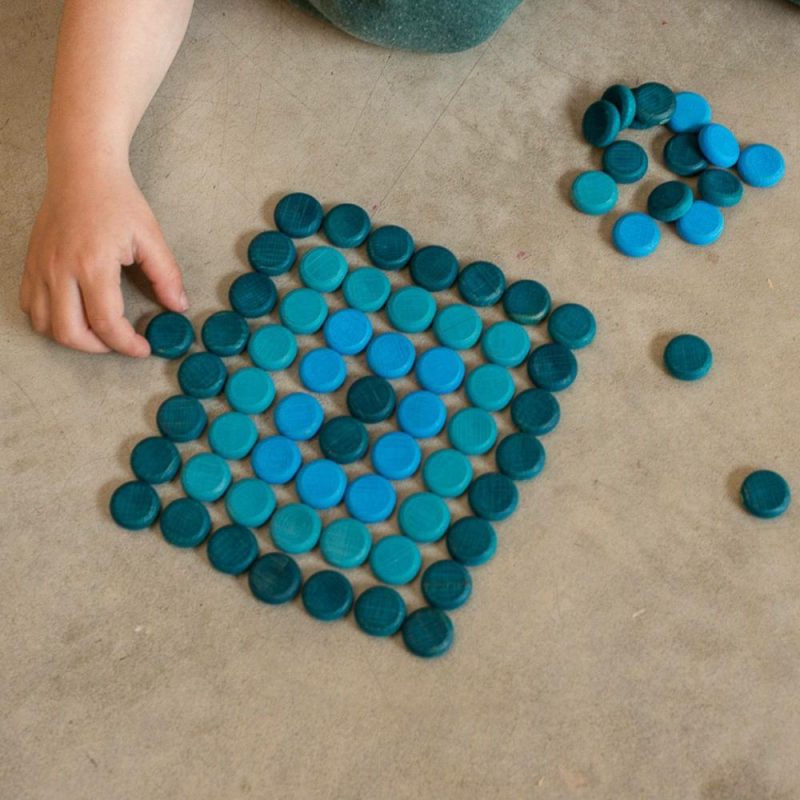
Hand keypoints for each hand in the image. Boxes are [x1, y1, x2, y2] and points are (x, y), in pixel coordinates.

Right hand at [20, 159, 187, 355]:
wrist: (82, 170)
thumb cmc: (116, 200)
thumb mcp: (150, 237)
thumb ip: (166, 275)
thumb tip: (177, 306)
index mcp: (92, 264)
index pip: (106, 323)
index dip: (126, 344)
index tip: (142, 348)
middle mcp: (60, 269)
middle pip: (70, 333)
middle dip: (99, 348)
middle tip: (119, 342)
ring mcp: (40, 267)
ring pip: (45, 324)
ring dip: (71, 338)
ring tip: (97, 332)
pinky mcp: (30, 263)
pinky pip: (29, 305)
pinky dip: (48, 320)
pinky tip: (72, 315)